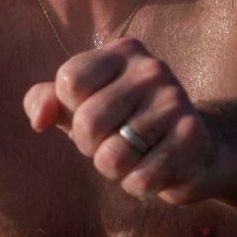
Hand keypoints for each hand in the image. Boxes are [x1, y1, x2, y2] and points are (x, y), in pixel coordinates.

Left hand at [23, 37, 218, 203]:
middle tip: (113, 142)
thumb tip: (40, 119)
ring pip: (111, 157)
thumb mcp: (81, 104)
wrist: (196, 149)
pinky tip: (154, 171)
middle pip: (86, 122)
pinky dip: (137, 185)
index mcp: (123, 51)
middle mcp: (152, 69)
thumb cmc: (126, 122)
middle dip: (90, 146)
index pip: (68, 83)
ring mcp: (176, 102)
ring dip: (114, 169)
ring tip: (135, 156)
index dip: (71, 111)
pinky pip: (139, 179)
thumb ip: (47, 101)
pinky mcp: (193, 139)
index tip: (92, 113)